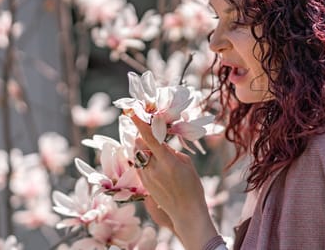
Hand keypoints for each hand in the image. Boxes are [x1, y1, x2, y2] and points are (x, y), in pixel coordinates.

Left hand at [131, 115, 217, 249]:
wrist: (186, 213)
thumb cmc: (192, 187)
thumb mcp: (187, 164)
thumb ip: (172, 152)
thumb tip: (161, 145)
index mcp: (167, 161)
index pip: (149, 138)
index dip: (140, 123)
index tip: (132, 112)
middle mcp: (153, 168)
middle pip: (139, 144)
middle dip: (142, 135)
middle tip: (149, 131)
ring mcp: (146, 177)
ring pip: (137, 154)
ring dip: (142, 148)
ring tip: (153, 149)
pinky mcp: (144, 184)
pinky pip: (139, 165)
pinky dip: (143, 159)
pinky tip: (153, 162)